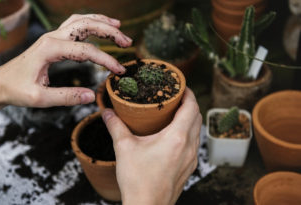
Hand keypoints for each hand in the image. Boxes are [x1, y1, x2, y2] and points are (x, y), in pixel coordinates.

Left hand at [0, 14, 131, 149]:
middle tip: (127, 42)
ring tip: (119, 27)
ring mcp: (52, 37)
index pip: (86, 51)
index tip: (119, 71)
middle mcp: (52, 37)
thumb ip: (66, 97)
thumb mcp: (40, 98)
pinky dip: (90, 23)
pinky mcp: (52, 41)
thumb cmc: (16, 90)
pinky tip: (99, 27)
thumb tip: (91, 96)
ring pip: (80, 20)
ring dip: (101, 22)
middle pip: (86, 25)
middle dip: (109, 31)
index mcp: (49, 49)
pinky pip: (74, 25)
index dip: (106, 60)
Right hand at [102, 88, 201, 204]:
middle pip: (197, 117)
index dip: (188, 93)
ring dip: (190, 118)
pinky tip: (173, 135)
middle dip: (189, 103)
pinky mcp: (189, 168)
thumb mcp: (124, 148)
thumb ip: (115, 126)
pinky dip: (188, 133)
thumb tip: (107, 112)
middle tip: (175, 97)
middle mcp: (189, 147)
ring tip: (174, 113)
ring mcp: (191, 159)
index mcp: (177, 137)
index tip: (180, 86)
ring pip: (197, 131)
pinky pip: (194, 144)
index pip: (191, 107)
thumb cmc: (137, 180)